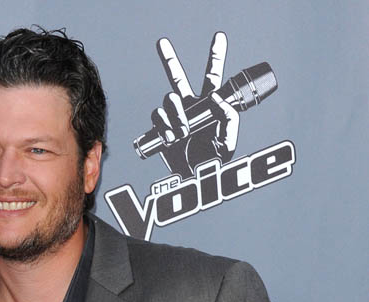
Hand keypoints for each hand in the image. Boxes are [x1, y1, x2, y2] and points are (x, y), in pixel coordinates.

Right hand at [152, 32, 238, 177]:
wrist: (193, 178)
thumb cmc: (213, 162)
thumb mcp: (228, 140)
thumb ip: (229, 116)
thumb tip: (214, 97)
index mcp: (210, 106)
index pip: (213, 76)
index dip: (216, 56)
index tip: (219, 37)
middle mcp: (190, 107)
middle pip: (178, 78)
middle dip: (169, 59)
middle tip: (162, 42)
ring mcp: (174, 117)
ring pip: (169, 99)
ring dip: (176, 114)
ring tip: (183, 133)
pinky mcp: (161, 129)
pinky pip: (157, 116)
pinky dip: (164, 126)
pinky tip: (171, 138)